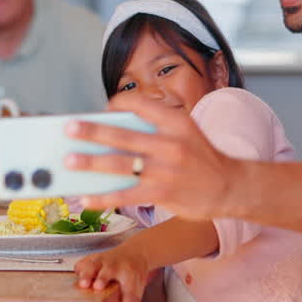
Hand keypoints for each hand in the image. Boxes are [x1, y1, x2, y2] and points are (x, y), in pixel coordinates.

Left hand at [65, 95, 242, 220]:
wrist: (232, 187)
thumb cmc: (203, 159)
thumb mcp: (186, 132)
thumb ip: (156, 128)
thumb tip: (114, 130)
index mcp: (177, 122)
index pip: (141, 104)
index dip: (118, 103)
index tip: (104, 108)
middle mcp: (170, 143)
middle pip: (123, 134)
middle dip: (92, 131)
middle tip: (69, 128)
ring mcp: (165, 170)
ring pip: (120, 164)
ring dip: (91, 162)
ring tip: (69, 161)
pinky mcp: (162, 193)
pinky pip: (126, 195)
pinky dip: (103, 197)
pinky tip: (87, 197)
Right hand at [75, 246, 148, 301]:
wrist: (135, 254)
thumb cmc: (133, 276)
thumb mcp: (136, 293)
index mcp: (130, 276)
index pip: (128, 294)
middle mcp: (116, 266)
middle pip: (108, 271)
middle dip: (102, 278)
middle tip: (96, 286)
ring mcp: (104, 260)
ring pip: (93, 264)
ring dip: (87, 273)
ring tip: (81, 284)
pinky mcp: (93, 258)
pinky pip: (83, 263)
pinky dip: (79, 270)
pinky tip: (78, 278)